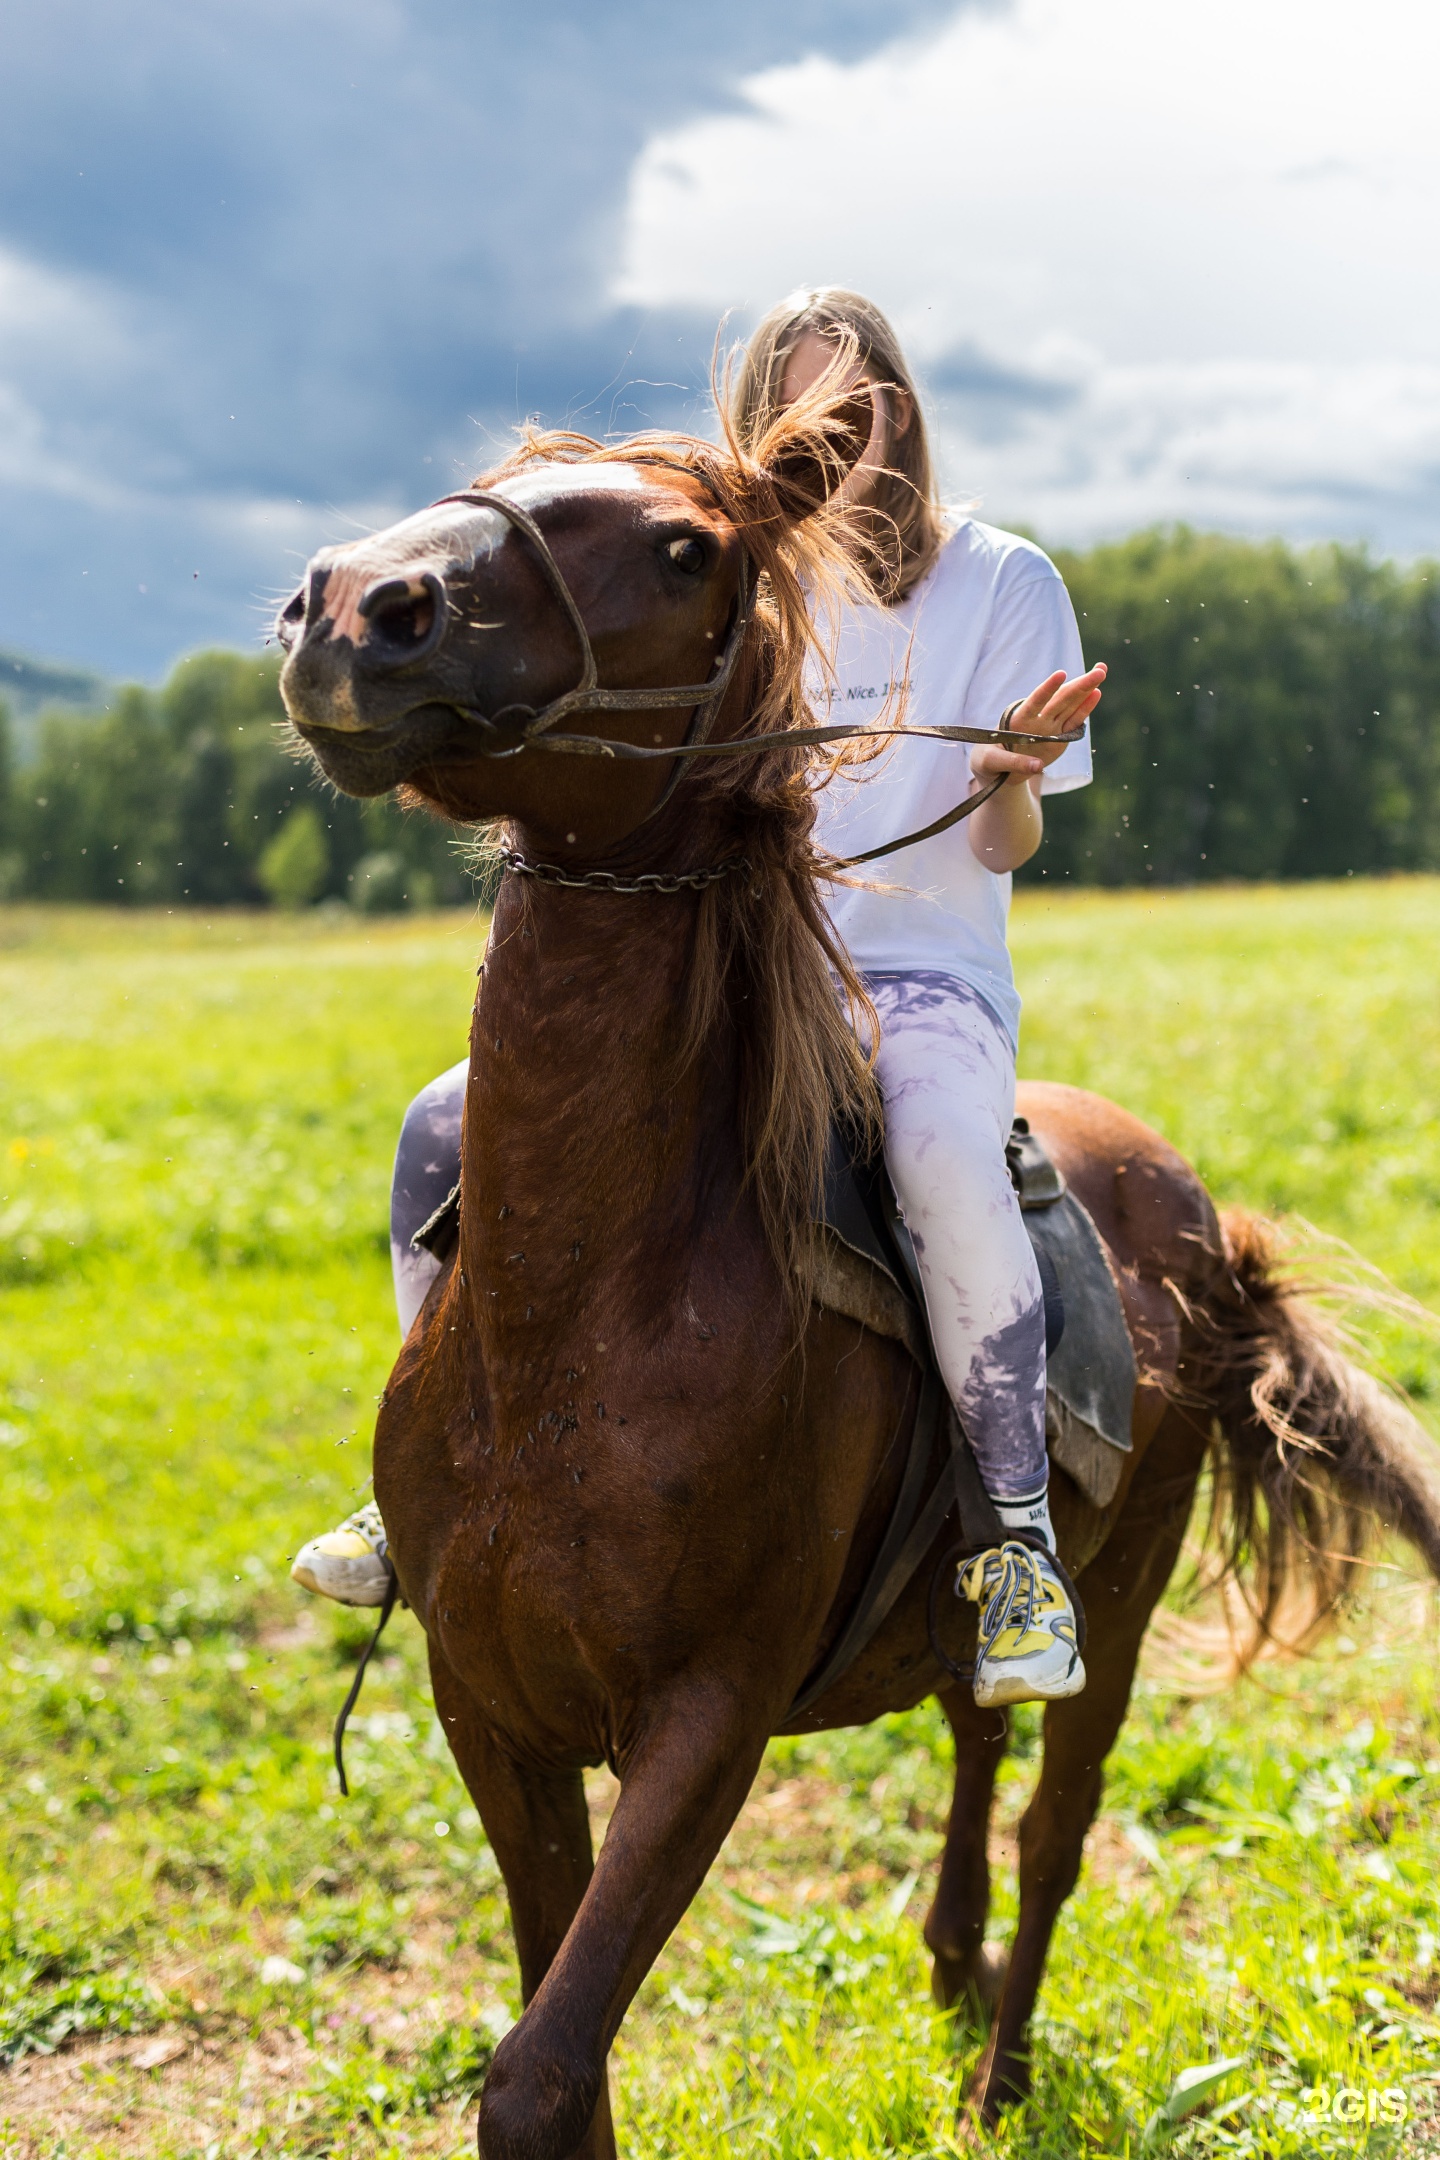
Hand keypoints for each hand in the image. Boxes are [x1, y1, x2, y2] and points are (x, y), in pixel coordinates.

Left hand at [969, 664, 1106, 787]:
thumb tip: (1038, 767)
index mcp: (1018, 720)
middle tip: (1100, 669)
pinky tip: (1096, 694)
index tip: (1060, 675)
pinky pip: (1074, 721)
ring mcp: (1050, 726)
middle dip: (1080, 684)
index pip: (1035, 701)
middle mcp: (1037, 719)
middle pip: (1061, 699)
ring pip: (1070, 705)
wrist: (996, 768)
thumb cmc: (989, 761)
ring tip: (1101, 672)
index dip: (1047, 689)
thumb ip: (1014, 763)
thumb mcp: (993, 763)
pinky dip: (1085, 709)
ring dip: (1086, 689)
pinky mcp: (1059, 736)